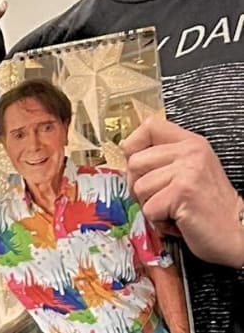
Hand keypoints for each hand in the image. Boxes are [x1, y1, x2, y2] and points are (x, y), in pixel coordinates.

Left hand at [123, 117, 243, 266]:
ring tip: (174, 210)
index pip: (150, 126)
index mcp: (191, 143)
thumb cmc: (208, 207)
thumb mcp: (190, 171)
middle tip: (162, 199)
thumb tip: (126, 151)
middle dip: (140, 187)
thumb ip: (164, 157)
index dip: (134, 145)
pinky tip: (179, 221)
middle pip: (135, 162)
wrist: (239, 233)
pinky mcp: (183, 193)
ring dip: (151, 206)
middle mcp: (191, 152)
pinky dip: (159, 222)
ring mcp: (187, 171)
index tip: (140, 166)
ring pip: (139, 187)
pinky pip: (148, 209)